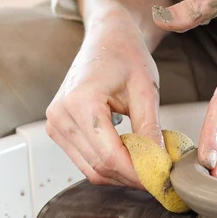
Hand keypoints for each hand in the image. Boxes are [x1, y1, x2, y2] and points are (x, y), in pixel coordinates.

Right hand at [46, 6, 163, 186]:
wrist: (107, 38)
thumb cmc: (126, 56)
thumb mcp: (146, 91)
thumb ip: (150, 130)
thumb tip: (159, 165)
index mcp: (80, 102)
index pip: (109, 155)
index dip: (137, 173)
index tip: (161, 179)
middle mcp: (60, 115)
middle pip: (98, 166)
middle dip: (131, 176)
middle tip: (160, 175)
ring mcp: (55, 123)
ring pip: (90, 169)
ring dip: (120, 173)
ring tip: (147, 165)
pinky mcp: (57, 129)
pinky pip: (84, 160)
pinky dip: (108, 164)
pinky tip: (130, 156)